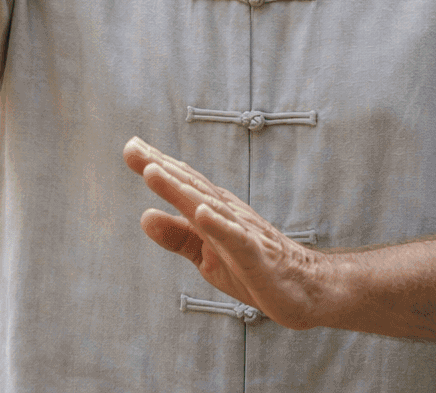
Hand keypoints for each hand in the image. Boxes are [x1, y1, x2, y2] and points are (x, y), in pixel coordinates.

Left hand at [123, 136, 329, 328]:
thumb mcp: (205, 255)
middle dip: (159, 166)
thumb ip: (176, 236)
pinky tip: (200, 213)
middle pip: (189, 186)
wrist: (304, 289)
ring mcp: (241, 231)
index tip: (130, 146)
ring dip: (180, 188)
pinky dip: (218, 225)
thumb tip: (143, 216)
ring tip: (152, 170)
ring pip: (207, 205)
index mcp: (212, 210)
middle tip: (131, 147)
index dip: (154, 165)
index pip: (182, 183)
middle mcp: (226, 213)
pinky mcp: (255, 255)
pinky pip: (235, 238)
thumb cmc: (252, 267)